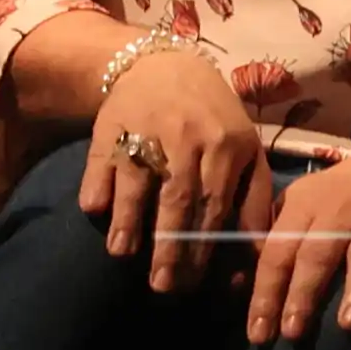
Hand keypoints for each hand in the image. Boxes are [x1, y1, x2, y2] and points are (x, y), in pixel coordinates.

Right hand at [78, 44, 266, 290]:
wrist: (164, 64)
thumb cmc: (212, 118)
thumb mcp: (245, 149)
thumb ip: (253, 199)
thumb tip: (255, 255)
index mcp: (227, 146)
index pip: (214, 205)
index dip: (203, 246)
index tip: (192, 282)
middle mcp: (190, 137)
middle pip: (179, 198)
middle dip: (170, 245)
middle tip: (161, 285)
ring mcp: (148, 129)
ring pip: (140, 178)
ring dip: (130, 219)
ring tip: (122, 253)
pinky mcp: (113, 124)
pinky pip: (103, 158)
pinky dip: (98, 184)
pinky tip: (95, 211)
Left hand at [246, 129, 350, 341]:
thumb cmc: (344, 191)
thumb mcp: (303, 201)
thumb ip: (274, 236)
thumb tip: (237, 283)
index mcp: (305, 206)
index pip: (278, 252)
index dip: (266, 292)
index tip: (258, 332)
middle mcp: (340, 210)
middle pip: (318, 255)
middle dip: (303, 293)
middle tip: (292, 333)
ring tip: (350, 326)